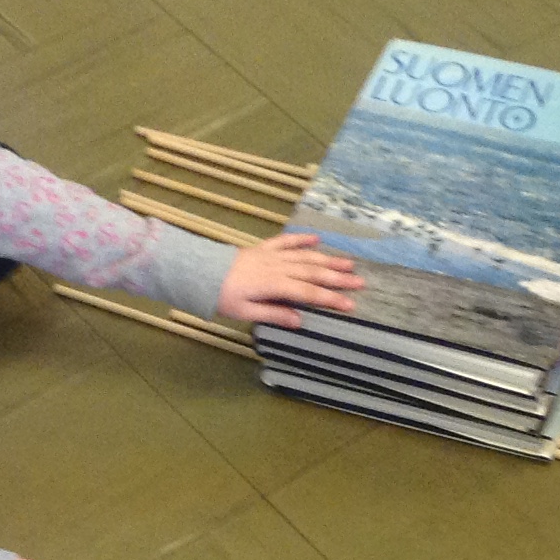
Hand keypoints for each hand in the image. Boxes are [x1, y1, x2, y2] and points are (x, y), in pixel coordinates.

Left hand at [214, 233, 362, 328]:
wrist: (200, 272)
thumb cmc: (221, 296)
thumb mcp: (245, 312)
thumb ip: (274, 314)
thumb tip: (300, 320)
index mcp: (274, 285)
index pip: (308, 292)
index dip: (330, 298)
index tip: (350, 304)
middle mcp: (277, 267)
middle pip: (313, 272)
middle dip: (338, 277)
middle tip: (360, 282)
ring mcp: (271, 255)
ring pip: (305, 256)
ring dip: (328, 259)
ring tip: (348, 263)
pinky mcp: (263, 248)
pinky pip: (286, 241)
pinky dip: (302, 239)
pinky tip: (317, 239)